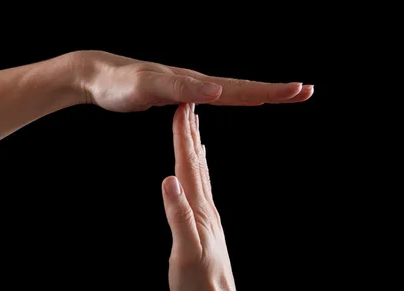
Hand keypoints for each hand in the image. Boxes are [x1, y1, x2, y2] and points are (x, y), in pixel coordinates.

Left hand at [75, 50, 312, 111]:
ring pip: (231, 91)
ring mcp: (189, 88)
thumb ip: (182, 89)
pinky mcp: (178, 95)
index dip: (270, 92)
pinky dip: (232, 99)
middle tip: (305, 91)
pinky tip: (230, 100)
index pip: (241, 88)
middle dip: (275, 91)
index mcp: (195, 83)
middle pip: (243, 88)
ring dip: (257, 93)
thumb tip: (219, 91)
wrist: (98, 77)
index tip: (299, 90)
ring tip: (279, 95)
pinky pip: (214, 98)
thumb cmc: (120, 83)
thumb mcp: (149, 86)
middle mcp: (197, 83)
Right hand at [162, 103, 241, 290]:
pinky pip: (202, 192)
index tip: (181, 108)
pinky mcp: (205, 229)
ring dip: (197, 151)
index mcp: (198, 209)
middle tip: (190, 106)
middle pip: (197, 164)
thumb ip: (178, 216)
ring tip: (196, 132)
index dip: (183, 136)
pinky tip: (199, 175)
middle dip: (191, 134)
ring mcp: (207, 218)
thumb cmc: (197, 283)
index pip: (188, 166)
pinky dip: (200, 175)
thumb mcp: (184, 250)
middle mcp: (205, 209)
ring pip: (202, 176)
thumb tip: (168, 182)